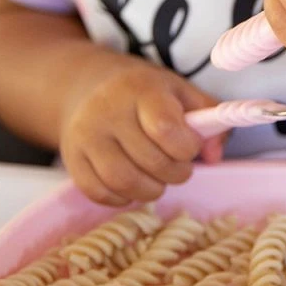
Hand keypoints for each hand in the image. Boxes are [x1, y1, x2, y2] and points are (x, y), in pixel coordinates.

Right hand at [60, 52, 222, 205]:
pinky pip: (99, 193)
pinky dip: (122, 198)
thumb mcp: (182, 93)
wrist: (88, 88)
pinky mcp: (72, 159)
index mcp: (141, 88)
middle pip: (151, 162)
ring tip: (158, 179)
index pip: (167, 129)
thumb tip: (213, 155)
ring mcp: (86, 135)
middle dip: (176, 173)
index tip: (188, 146)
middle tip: (178, 167)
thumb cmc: (145, 95)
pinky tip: (133, 183)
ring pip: (124, 182)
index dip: (186, 148)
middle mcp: (108, 110)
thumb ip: (209, 120)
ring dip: (151, 190)